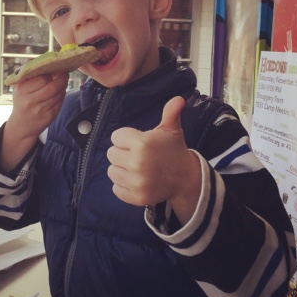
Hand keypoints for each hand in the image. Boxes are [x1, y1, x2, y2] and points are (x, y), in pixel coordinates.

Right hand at [0, 72, 68, 170]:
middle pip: (53, 86)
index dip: (51, 72)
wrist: (21, 126)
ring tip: (63, 80)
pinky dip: (63, 94)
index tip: (55, 68)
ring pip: (59, 94)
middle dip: (62, 78)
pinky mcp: (50, 116)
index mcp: (23, 91)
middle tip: (65, 73)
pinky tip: (61, 91)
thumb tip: (37, 60)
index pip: (42, 78)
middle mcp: (32, 101)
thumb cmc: (21, 102)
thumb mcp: (19, 88)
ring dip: (64, 86)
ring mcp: (42, 109)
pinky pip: (61, 102)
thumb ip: (28, 75)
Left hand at [107, 96, 200, 221]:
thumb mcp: (172, 130)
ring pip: (112, 171)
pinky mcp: (135, 197)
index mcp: (142, 143)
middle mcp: (137, 163)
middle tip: (138, 155)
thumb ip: (170, 112)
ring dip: (122, 169)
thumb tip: (178, 98)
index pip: (116, 137)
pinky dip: (124, 185)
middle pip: (111, 153)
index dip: (126, 138)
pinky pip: (116, 188)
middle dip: (123, 153)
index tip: (138, 142)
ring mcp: (136, 182)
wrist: (185, 179)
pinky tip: (137, 180)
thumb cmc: (173, 149)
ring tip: (137, 167)